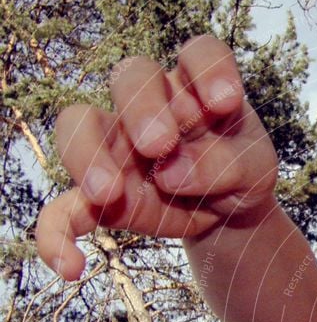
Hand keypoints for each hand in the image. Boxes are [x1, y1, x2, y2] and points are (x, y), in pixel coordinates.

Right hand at [36, 35, 277, 280]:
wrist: (229, 214)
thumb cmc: (239, 174)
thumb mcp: (254, 173)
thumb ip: (227, 164)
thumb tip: (169, 172)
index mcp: (199, 89)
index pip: (199, 54)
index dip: (209, 69)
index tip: (226, 103)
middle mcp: (153, 105)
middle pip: (131, 77)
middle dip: (142, 109)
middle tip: (160, 147)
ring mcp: (119, 144)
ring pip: (79, 124)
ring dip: (87, 154)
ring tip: (109, 194)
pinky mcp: (101, 193)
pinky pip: (63, 210)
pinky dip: (56, 236)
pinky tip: (70, 266)